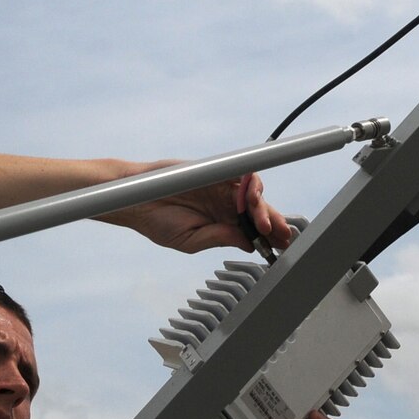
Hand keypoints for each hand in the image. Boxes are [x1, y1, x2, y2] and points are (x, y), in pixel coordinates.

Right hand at [102, 167, 291, 254]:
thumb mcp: (190, 240)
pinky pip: (239, 173)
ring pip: (253, 194)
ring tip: (264, 223)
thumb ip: (219, 239)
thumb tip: (249, 244)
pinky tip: (253, 197)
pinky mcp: (214, 171)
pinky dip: (249, 183)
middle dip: (274, 223)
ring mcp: (221, 187)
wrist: (135, 199)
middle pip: (258, 212)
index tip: (281, 247)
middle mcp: (225, 205)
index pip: (251, 230)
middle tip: (282, 235)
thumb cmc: (157, 221)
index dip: (268, 237)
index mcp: (221, 224)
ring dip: (263, 207)